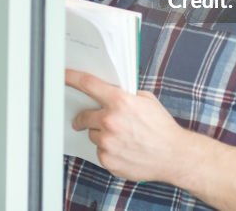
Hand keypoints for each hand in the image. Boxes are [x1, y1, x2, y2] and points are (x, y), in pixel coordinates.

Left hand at [65, 69, 189, 183]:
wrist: (173, 155)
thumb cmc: (162, 128)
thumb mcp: (147, 101)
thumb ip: (126, 95)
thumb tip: (110, 91)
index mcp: (120, 102)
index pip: (88, 84)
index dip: (72, 78)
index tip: (62, 75)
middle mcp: (110, 121)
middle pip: (83, 116)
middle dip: (86, 118)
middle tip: (94, 120)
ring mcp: (107, 142)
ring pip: (93, 135)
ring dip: (102, 135)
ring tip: (122, 138)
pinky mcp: (107, 160)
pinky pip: (100, 152)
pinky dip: (108, 151)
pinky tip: (124, 150)